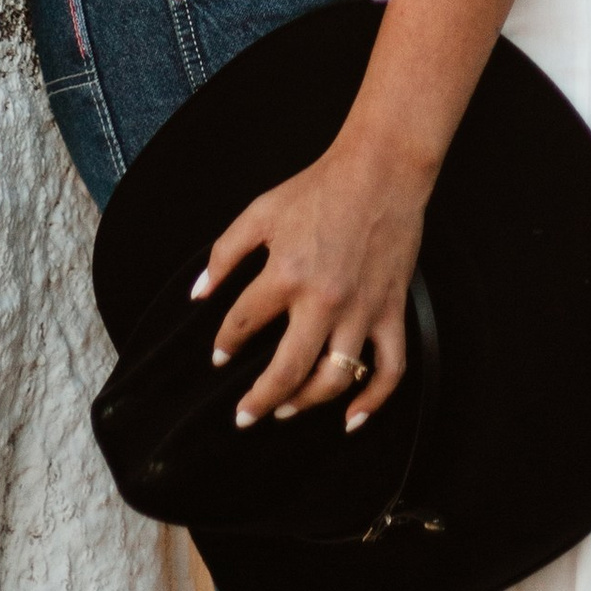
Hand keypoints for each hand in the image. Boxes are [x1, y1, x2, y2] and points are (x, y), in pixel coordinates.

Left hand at [195, 134, 426, 430]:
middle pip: (287, 370)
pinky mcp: (391, 310)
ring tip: (285, 411)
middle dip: (259, 400)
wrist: (380, 172)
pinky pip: (390, 368)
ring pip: (334, 378)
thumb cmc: (319, 189)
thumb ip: (225, 254)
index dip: (225, 345)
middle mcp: (324, 301)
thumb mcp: (260, 213)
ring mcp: (362, 310)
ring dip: (306, 403)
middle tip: (244, 416)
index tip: (220, 355)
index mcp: (286, 274)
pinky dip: (374, 400)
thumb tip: (200, 293)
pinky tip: (353, 419)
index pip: (243, 325)